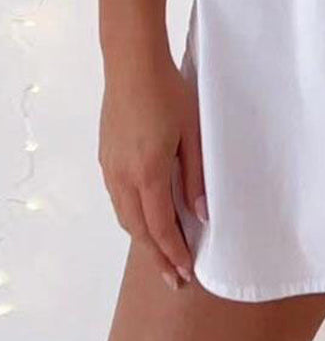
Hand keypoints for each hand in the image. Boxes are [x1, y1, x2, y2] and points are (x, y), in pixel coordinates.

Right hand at [99, 52, 206, 291]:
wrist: (132, 63)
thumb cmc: (168, 91)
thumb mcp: (193, 132)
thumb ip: (196, 176)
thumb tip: (202, 212)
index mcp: (148, 172)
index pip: (160, 227)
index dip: (174, 252)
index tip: (186, 272)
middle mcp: (123, 176)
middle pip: (138, 230)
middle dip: (157, 256)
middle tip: (175, 277)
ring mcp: (110, 167)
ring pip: (125, 216)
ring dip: (143, 238)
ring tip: (163, 253)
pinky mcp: (106, 156)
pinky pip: (118, 198)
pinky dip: (132, 216)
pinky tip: (145, 216)